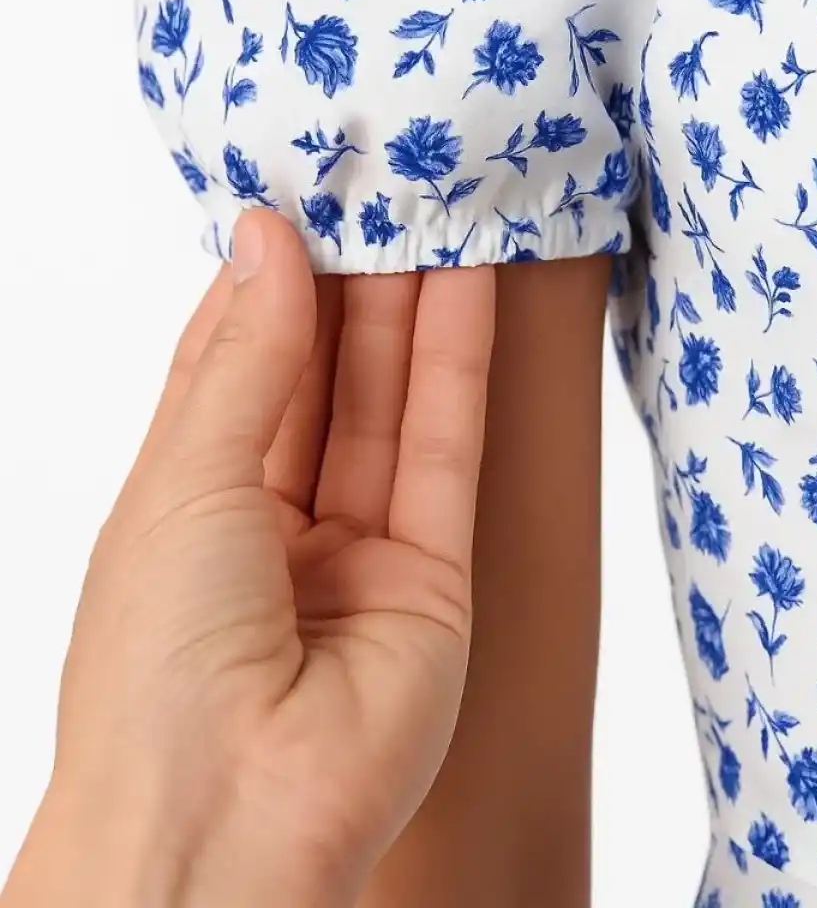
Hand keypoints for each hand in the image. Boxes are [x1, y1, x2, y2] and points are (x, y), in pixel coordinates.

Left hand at [4, 210, 494, 907]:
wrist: (226, 830)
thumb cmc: (154, 666)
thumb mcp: (184, 478)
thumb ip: (244, 357)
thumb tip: (265, 238)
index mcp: (187, 499)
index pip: (235, 360)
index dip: (269, 277)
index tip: (300, 190)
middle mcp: (274, 521)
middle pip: (323, 373)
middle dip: (350, 279)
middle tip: (380, 180)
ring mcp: (358, 551)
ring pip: (392, 401)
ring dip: (412, 303)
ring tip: (434, 202)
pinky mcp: (435, 577)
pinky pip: (447, 449)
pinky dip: (459, 363)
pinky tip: (467, 281)